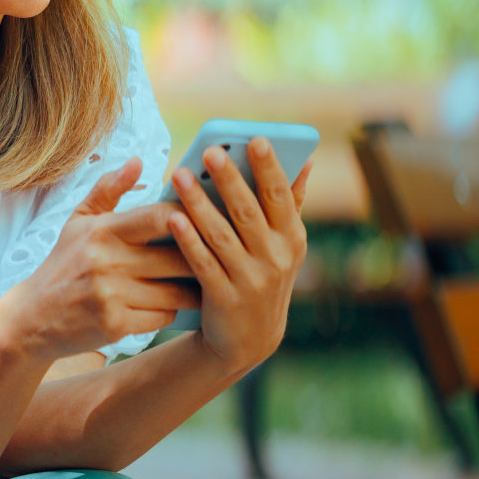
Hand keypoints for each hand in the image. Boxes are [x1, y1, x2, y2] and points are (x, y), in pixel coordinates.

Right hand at [2, 158, 197, 360]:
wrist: (33, 316)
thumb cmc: (64, 263)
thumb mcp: (79, 221)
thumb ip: (109, 189)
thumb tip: (138, 162)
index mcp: (102, 230)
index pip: (159, 216)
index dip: (190, 216)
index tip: (209, 218)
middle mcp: (106, 261)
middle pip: (178, 257)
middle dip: (203, 257)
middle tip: (223, 255)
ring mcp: (111, 295)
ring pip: (176, 292)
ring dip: (194, 289)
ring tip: (208, 281)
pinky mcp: (116, 325)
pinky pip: (164, 316)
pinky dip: (173, 311)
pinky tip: (175, 304)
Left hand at [166, 138, 310, 371]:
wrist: (249, 338)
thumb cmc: (262, 274)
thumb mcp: (283, 244)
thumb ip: (290, 202)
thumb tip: (306, 160)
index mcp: (292, 237)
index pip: (281, 196)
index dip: (269, 168)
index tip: (256, 139)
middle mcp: (276, 258)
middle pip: (249, 212)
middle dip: (230, 179)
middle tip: (210, 151)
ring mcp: (251, 280)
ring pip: (222, 235)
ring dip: (199, 204)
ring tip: (179, 175)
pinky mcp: (225, 298)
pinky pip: (203, 263)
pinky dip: (188, 240)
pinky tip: (172, 218)